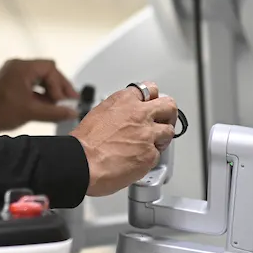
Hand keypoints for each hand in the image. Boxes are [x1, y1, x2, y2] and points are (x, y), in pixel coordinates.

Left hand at [0, 59, 78, 132]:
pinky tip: (45, 106)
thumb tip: (72, 113)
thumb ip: (54, 112)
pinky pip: (31, 84)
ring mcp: (13, 74)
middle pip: (46, 71)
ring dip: (50, 91)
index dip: (60, 84)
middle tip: (68, 101)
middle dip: (58, 87)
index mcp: (22, 67)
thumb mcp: (31, 112)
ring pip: (39, 78)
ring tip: (57, 106)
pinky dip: (40, 94)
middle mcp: (17, 67)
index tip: (64, 100)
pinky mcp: (10, 83)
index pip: (50, 68)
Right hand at [70, 82, 177, 196]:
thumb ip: (119, 112)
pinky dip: (150, 158)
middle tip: (163, 121)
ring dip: (161, 138)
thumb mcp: (100, 113)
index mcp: (125, 100)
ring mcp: (147, 134)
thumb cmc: (85, 143)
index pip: (150, 89)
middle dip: (168, 114)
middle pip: (169, 105)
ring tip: (151, 144)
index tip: (152, 105)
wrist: (83, 162)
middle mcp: (139, 114)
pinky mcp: (150, 154)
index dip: (152, 99)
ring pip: (169, 131)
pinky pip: (158, 154)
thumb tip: (125, 117)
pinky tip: (139, 159)